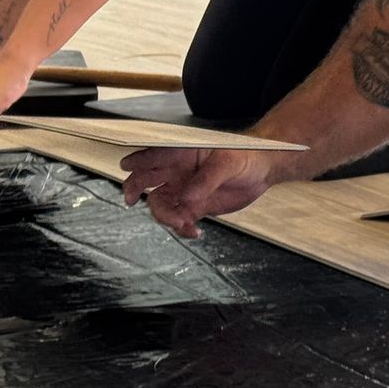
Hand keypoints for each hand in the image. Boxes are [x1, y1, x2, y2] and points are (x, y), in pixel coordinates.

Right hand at [121, 147, 274, 237]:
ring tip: (183, 224)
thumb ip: (206, 180)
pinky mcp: (195, 207)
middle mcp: (179, 172)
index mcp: (183, 154)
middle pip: (147, 179)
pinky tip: (195, 233)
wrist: (262, 171)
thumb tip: (187, 198)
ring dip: (165, 217)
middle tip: (131, 200)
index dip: (138, 160)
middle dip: (135, 188)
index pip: (155, 155)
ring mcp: (185, 190)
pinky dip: (182, 229)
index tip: (126, 166)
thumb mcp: (228, 162)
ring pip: (161, 205)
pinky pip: (180, 220)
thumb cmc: (245, 155)